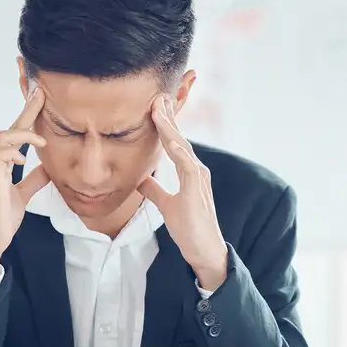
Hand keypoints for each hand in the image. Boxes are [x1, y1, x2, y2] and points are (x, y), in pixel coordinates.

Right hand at [0, 87, 50, 279]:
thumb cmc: (2, 217)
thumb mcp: (23, 195)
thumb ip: (33, 180)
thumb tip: (47, 167)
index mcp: (3, 163)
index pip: (17, 135)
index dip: (28, 117)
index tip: (40, 100)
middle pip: (10, 127)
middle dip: (26, 110)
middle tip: (40, 93)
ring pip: (3, 136)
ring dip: (24, 133)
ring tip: (42, 141)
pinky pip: (0, 154)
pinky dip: (14, 153)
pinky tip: (23, 160)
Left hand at [138, 95, 228, 291]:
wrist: (205, 251)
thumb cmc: (189, 229)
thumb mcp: (166, 205)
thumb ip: (155, 190)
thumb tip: (141, 179)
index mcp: (189, 172)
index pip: (175, 143)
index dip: (164, 124)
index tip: (154, 106)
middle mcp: (196, 170)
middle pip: (179, 138)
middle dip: (167, 117)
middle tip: (157, 95)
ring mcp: (198, 179)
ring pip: (181, 147)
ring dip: (170, 127)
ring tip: (158, 109)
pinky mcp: (196, 190)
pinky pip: (186, 166)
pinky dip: (177, 150)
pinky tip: (168, 139)